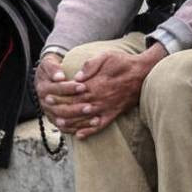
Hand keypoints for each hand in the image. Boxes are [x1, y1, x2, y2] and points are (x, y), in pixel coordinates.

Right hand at [35, 52, 85, 123]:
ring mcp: (50, 113)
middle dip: (76, 108)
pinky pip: (66, 128)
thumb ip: (54, 67)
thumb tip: (59, 77)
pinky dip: (78, 129)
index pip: (56, 90)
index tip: (83, 86)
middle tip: (90, 107)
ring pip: (63, 121)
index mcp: (43, 88)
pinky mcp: (56, 120)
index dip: (69, 88)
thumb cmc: (53, 68)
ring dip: (79, 121)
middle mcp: (45, 103)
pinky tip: (91, 127)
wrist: (49, 77)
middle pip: (60, 109)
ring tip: (95, 119)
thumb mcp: (50, 63)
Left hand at [39, 44, 165, 138]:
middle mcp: (99, 99)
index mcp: (95, 85)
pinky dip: (90, 132)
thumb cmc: (124, 62)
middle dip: (60, 109)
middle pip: (75, 107)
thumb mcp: (107, 56)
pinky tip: (80, 136)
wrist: (143, 73)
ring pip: (85, 119)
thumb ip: (90, 65)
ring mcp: (106, 108)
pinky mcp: (114, 114)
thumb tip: (77, 76)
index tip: (48, 96)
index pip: (73, 93)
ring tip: (58, 124)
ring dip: (71, 123)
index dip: (60, 96)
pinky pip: (100, 126)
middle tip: (49, 111)